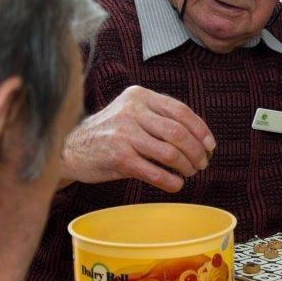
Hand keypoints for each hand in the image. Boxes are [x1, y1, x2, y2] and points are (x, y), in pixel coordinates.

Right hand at [60, 85, 215, 192]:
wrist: (71, 148)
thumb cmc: (109, 133)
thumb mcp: (131, 114)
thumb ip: (159, 119)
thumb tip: (199, 140)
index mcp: (139, 96)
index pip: (180, 111)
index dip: (200, 129)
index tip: (210, 145)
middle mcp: (132, 111)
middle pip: (178, 132)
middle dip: (196, 151)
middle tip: (201, 164)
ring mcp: (124, 134)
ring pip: (170, 152)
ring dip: (186, 167)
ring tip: (189, 173)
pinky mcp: (119, 157)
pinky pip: (154, 171)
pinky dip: (170, 181)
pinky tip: (176, 184)